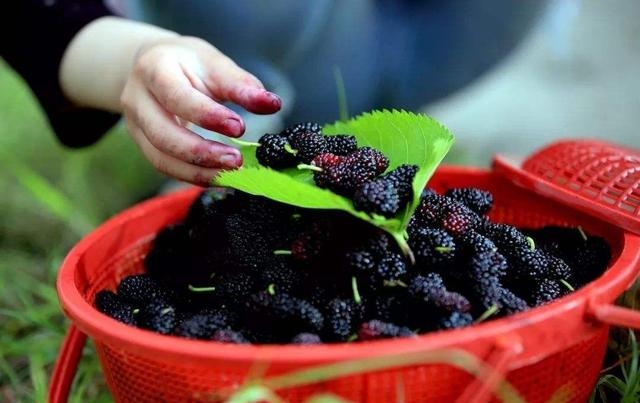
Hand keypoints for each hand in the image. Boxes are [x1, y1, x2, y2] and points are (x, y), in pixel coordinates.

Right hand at [120, 36, 281, 184]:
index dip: (207, 115)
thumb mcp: (214, 64)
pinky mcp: (142, 145)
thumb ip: (242, 85)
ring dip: (198, 172)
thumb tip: (273, 104)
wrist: (155, 66)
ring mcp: (135, 125)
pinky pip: (165, 167)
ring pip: (161, 158)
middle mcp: (137, 99)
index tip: (239, 127)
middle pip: (163, 134)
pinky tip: (219, 177)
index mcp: (153, 68)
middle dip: (201, 152)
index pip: (176, 96)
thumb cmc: (189, 64)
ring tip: (231, 174)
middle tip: (237, 160)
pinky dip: (193, 176)